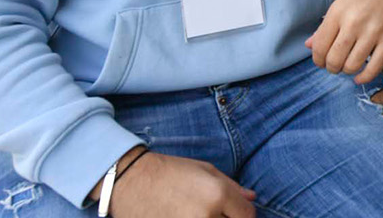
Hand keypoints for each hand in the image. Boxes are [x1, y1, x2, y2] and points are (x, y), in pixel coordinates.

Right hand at [105, 149, 255, 217]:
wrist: (130, 181)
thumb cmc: (169, 172)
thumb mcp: (204, 170)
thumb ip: (232, 186)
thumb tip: (252, 198)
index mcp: (217, 195)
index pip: (247, 215)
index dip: (245, 213)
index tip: (236, 210)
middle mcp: (206, 216)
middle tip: (215, 211)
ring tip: (200, 212)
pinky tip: (185, 215)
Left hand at [306, 0, 382, 82]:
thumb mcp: (343, 3)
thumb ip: (326, 25)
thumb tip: (310, 45)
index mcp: (338, 12)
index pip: (319, 47)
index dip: (318, 60)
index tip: (322, 61)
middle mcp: (353, 22)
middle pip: (334, 60)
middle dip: (332, 68)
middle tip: (336, 65)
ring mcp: (373, 32)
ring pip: (352, 66)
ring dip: (348, 71)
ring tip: (350, 65)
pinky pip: (374, 68)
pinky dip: (364, 77)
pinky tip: (361, 76)